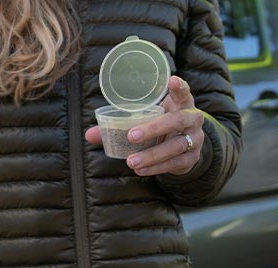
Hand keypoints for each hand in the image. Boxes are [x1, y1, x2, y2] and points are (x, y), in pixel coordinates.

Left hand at [85, 76, 203, 175]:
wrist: (184, 150)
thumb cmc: (161, 129)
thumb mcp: (146, 122)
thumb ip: (119, 126)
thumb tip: (89, 135)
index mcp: (181, 104)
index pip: (183, 93)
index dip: (179, 87)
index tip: (172, 80)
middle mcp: (192, 119)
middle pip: (176, 121)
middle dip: (154, 129)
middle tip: (131, 136)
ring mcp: (195, 139)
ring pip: (175, 146)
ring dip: (152, 155)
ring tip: (131, 161)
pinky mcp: (192, 158)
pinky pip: (174, 163)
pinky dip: (156, 167)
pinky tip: (140, 169)